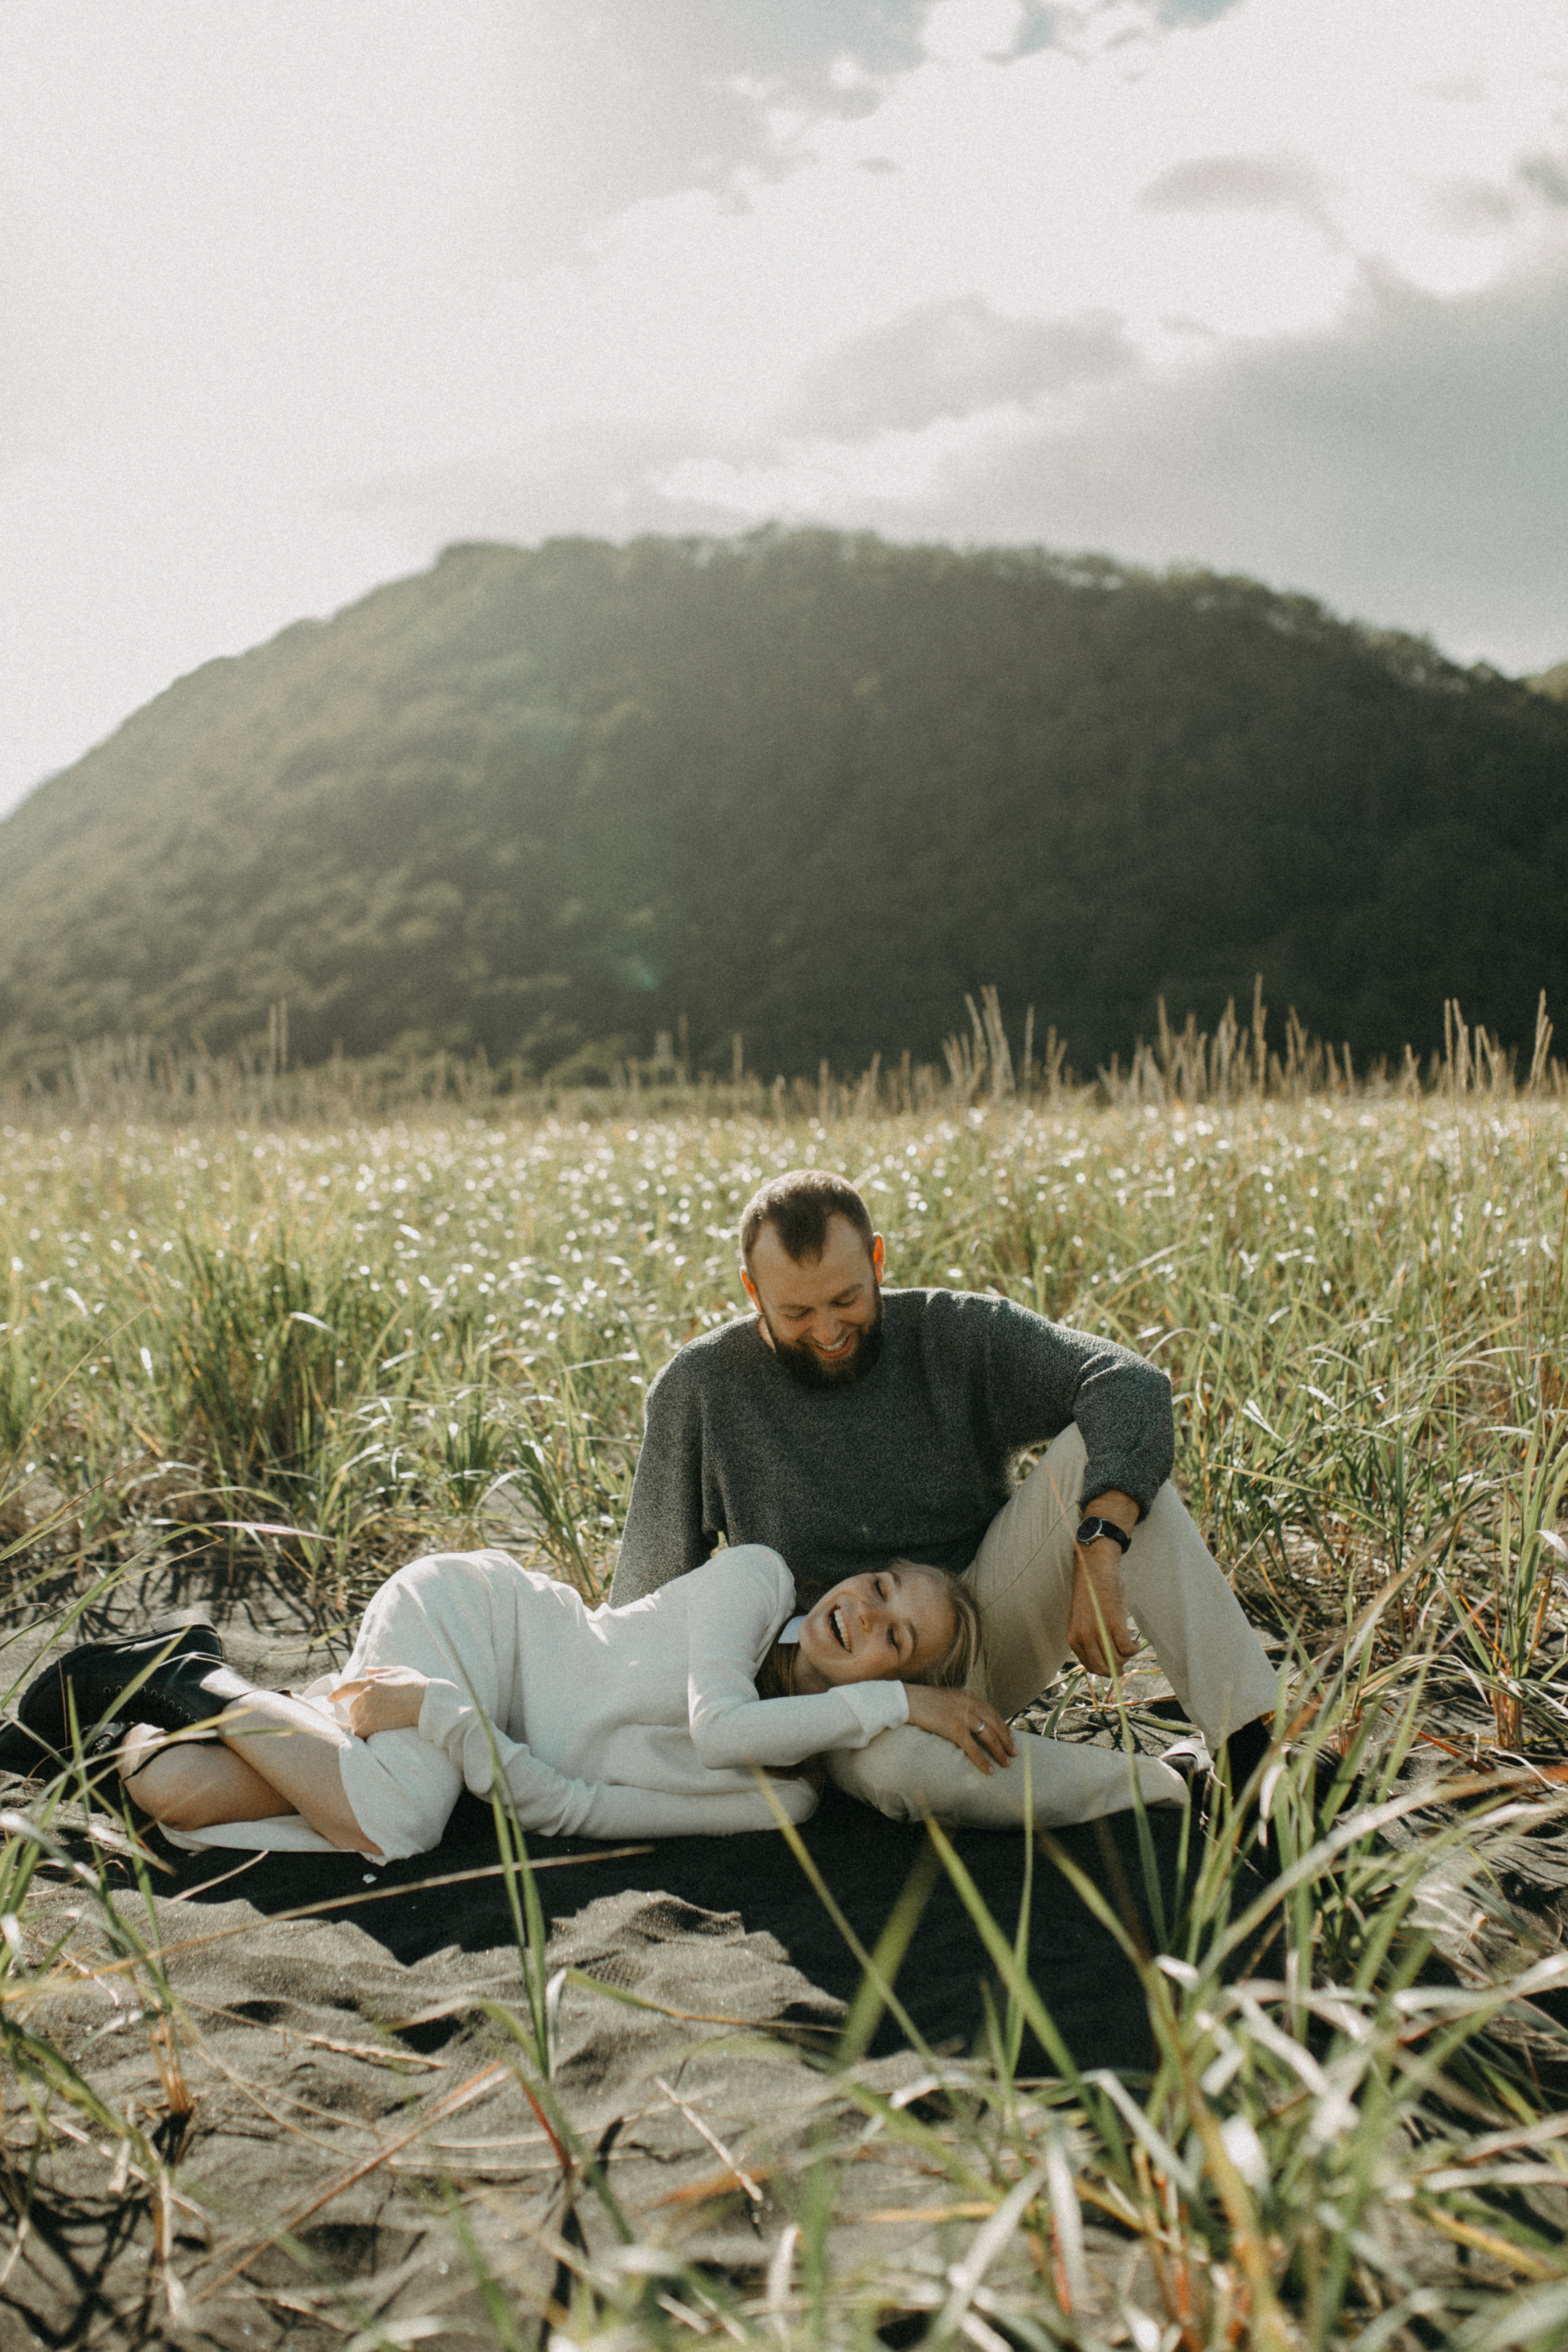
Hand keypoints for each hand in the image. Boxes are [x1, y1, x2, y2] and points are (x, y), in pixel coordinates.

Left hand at [331, 1665, 428, 1736]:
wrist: (426, 1701)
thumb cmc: (417, 1685)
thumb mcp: (399, 1671)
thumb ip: (381, 1671)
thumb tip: (367, 1669)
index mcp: (372, 1681)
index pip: (349, 1686)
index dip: (337, 1693)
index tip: (329, 1698)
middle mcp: (368, 1694)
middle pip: (353, 1708)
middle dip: (356, 1716)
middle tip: (365, 1722)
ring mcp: (370, 1709)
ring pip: (355, 1721)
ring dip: (359, 1727)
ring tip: (367, 1732)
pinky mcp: (374, 1723)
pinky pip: (359, 1733)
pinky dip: (360, 1737)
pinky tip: (365, 1739)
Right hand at [905, 1685, 1017, 1775]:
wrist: (908, 1700)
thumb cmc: (924, 1701)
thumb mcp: (948, 1698)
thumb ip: (962, 1706)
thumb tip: (972, 1720)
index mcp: (969, 1696)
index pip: (993, 1713)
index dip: (1004, 1727)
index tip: (1011, 1738)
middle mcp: (970, 1705)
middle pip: (995, 1725)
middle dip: (1007, 1740)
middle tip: (1015, 1753)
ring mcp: (963, 1717)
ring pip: (989, 1737)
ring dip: (999, 1752)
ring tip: (1006, 1763)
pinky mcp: (954, 1729)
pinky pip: (973, 1748)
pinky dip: (983, 1760)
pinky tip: (989, 1770)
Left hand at [1067, 1546, 1140, 1678]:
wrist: (1095, 1568)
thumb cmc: (1092, 1593)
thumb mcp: (1083, 1621)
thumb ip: (1089, 1640)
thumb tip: (1108, 1663)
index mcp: (1073, 1638)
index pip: (1091, 1667)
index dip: (1106, 1669)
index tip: (1116, 1664)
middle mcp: (1083, 1637)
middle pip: (1104, 1668)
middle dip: (1117, 1667)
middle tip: (1125, 1656)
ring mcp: (1098, 1631)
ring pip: (1117, 1660)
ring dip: (1127, 1656)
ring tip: (1130, 1645)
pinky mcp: (1114, 1623)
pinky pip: (1127, 1649)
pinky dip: (1134, 1648)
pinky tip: (1135, 1641)